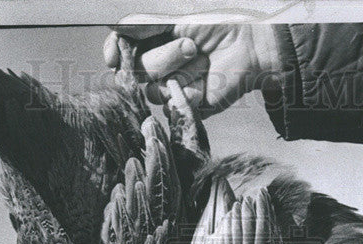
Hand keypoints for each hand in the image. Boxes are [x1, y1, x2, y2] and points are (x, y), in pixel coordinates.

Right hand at [103, 24, 279, 116]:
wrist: (250, 43)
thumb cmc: (217, 24)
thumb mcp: (175, 17)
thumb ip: (142, 24)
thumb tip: (112, 26)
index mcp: (152, 41)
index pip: (121, 51)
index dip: (115, 53)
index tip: (114, 55)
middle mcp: (159, 66)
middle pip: (136, 72)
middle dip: (161, 57)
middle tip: (190, 45)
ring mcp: (173, 88)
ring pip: (153, 90)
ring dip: (178, 69)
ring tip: (200, 57)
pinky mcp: (188, 107)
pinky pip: (174, 104)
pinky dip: (191, 88)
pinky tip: (206, 77)